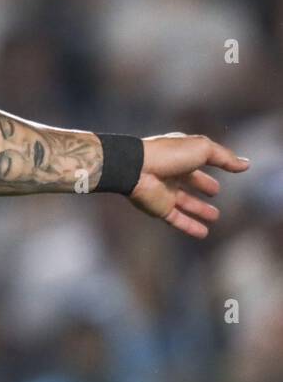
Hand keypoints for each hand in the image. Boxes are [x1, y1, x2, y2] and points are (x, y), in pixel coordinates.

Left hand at [128, 133, 249, 238]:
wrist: (136, 168)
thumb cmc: (169, 154)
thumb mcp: (202, 149)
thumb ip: (225, 157)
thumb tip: (245, 165)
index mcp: (179, 155)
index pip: (198, 160)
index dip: (212, 163)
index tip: (227, 168)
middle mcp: (171, 173)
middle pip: (190, 181)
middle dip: (202, 185)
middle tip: (215, 192)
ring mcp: (164, 191)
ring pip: (185, 202)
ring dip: (199, 209)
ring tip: (215, 216)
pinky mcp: (159, 208)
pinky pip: (177, 220)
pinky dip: (190, 227)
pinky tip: (203, 233)